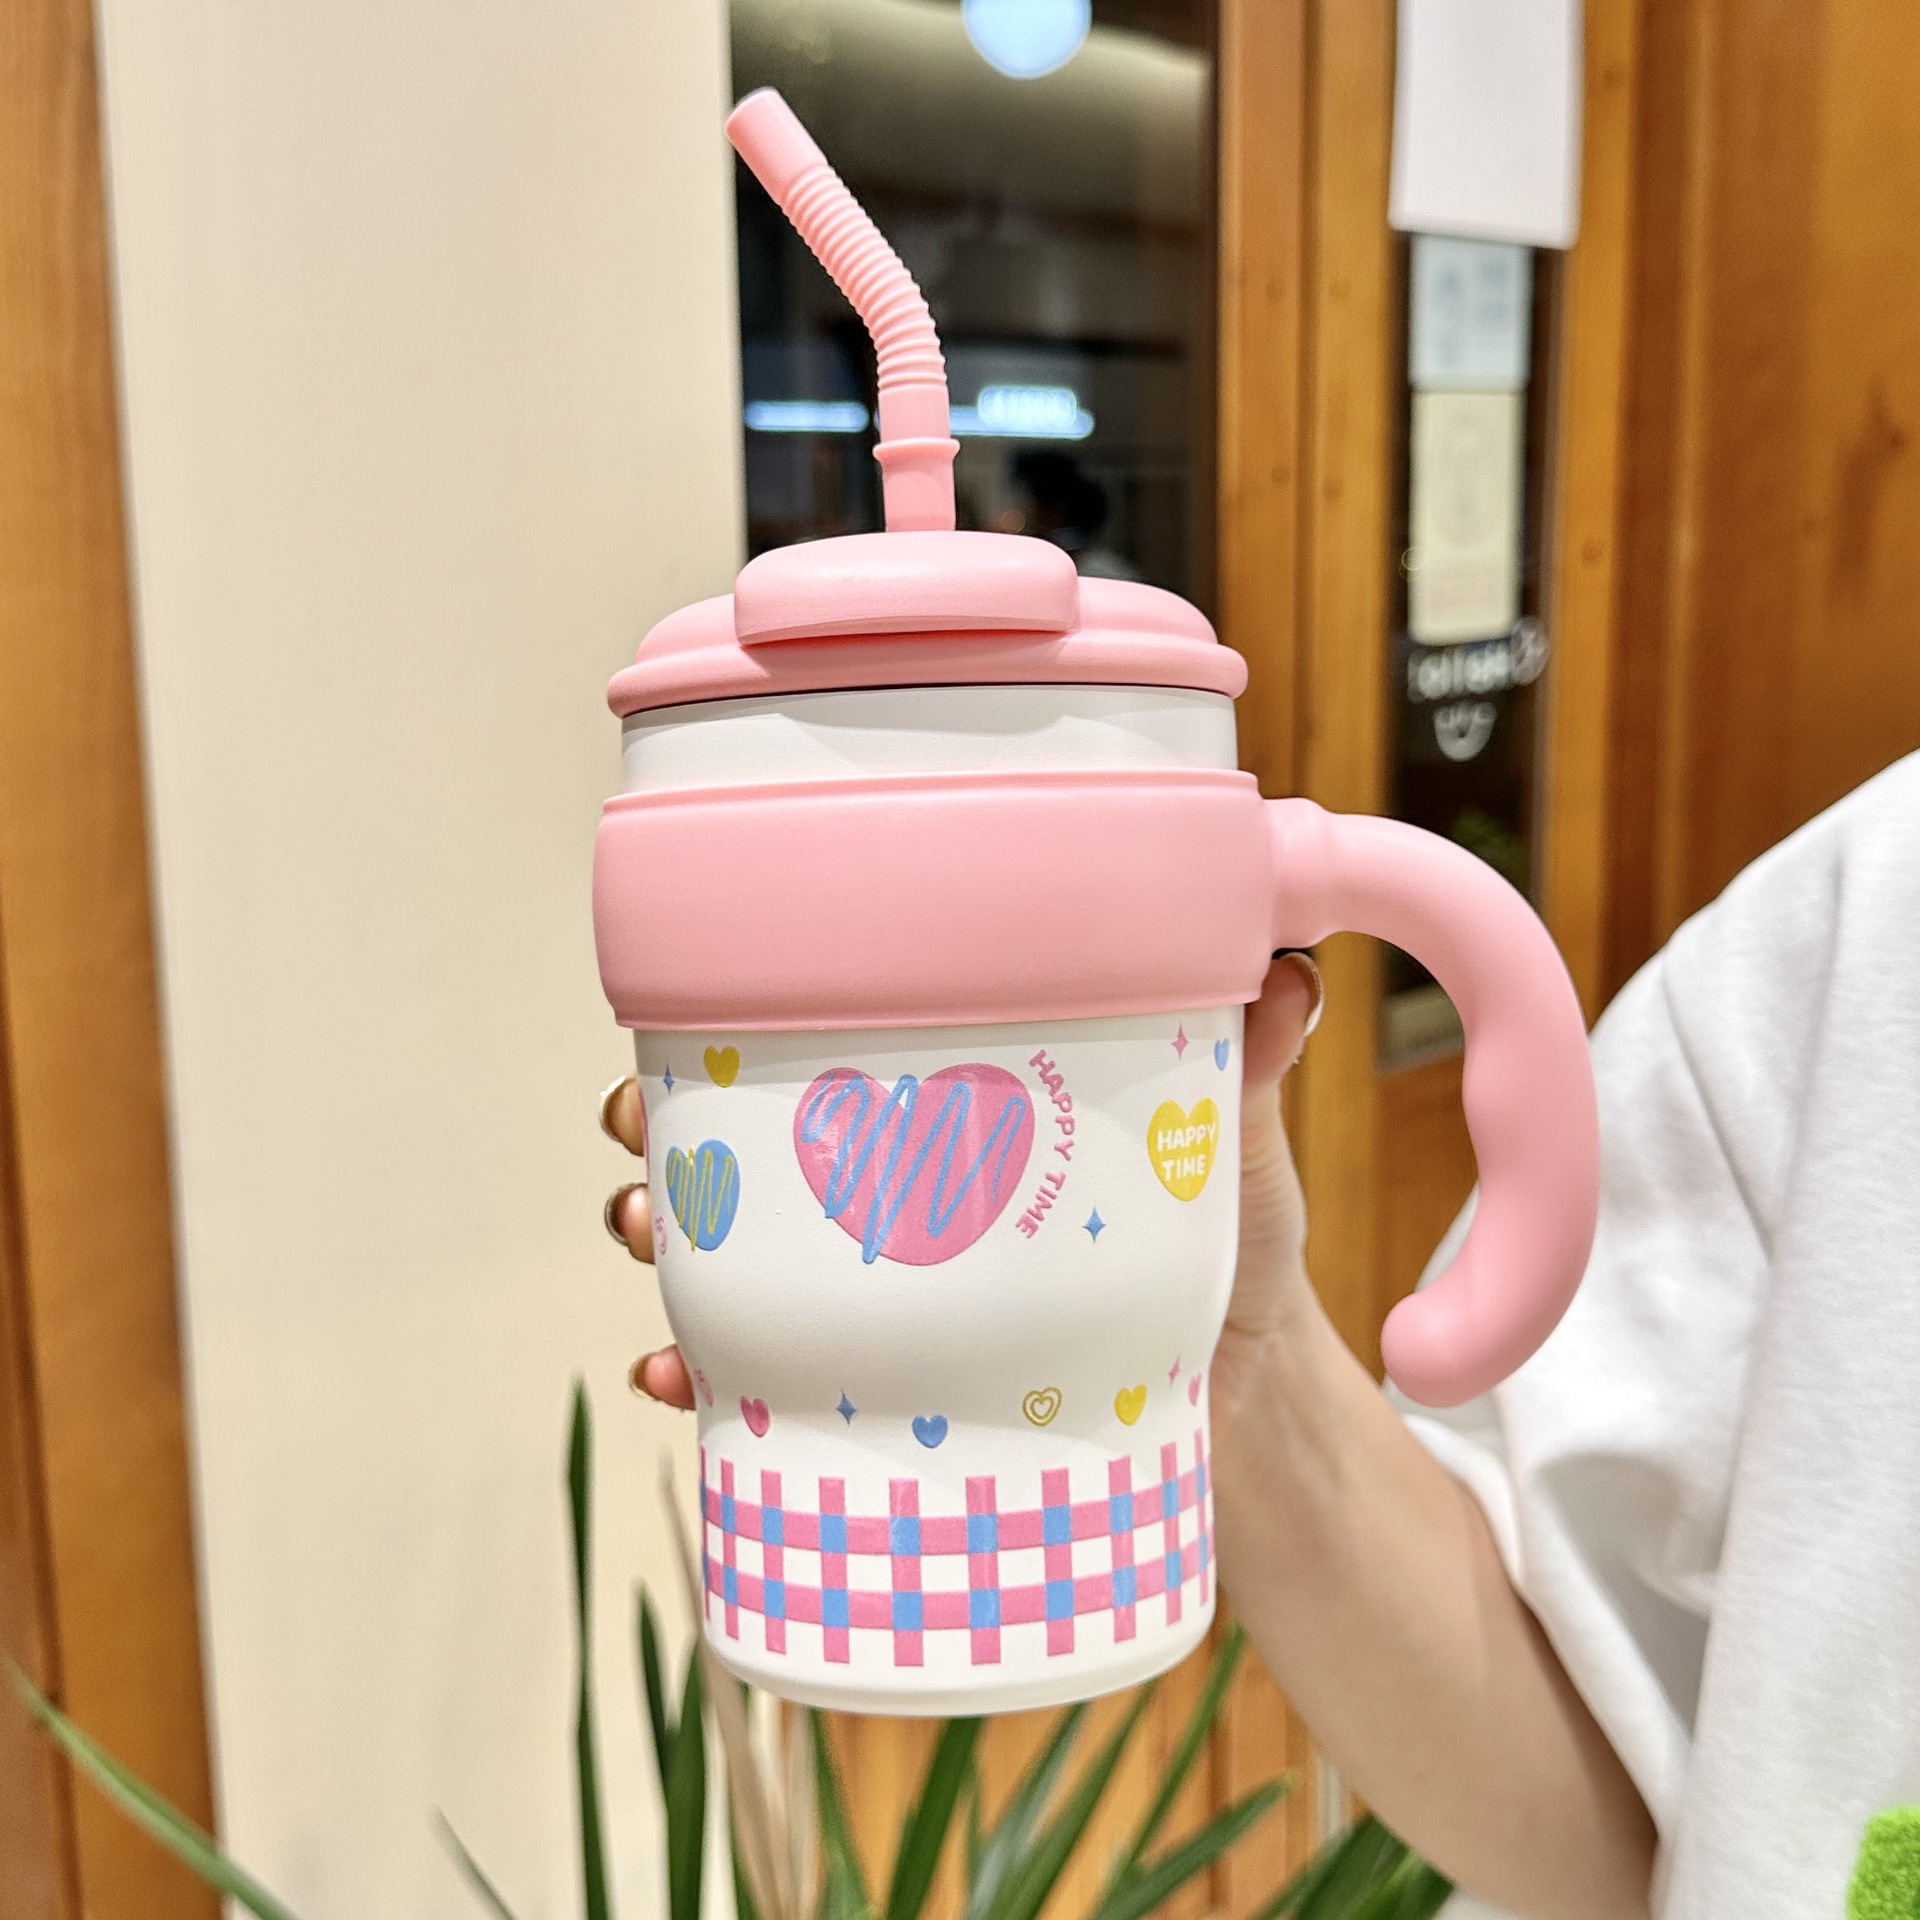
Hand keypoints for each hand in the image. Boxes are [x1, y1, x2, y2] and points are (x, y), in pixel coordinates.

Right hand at [604, 952, 1321, 1417]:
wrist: (1244, 1400)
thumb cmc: (1222, 1242)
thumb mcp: (1229, 1152)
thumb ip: (1243, 1072)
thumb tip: (1286, 975)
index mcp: (952, 1114)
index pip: (827, 1053)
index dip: (734, 1032)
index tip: (684, 1031)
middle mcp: (893, 1198)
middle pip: (740, 1151)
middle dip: (668, 1141)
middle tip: (649, 1148)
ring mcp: (880, 1299)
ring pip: (730, 1261)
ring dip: (666, 1250)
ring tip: (647, 1250)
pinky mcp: (887, 1393)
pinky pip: (769, 1388)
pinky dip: (708, 1384)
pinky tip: (675, 1384)